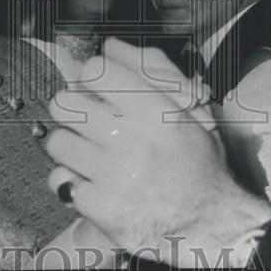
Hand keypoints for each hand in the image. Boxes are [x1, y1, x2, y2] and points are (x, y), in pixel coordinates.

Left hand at [45, 39, 270, 265]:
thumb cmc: (200, 161)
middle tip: (86, 120)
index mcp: (154, 109)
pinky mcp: (101, 208)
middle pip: (64, 103)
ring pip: (58, 142)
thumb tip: (110, 45)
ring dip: (70, 147)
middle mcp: (131, 138)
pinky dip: (74, 185)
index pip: (95, 70)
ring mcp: (113, 175)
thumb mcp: (192, 107)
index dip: (92, 76)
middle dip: (72, 108)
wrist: (212, 225)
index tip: (97, 88)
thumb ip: (152, 69)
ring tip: (89, 154)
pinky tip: (94, 185)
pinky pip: (62, 183)